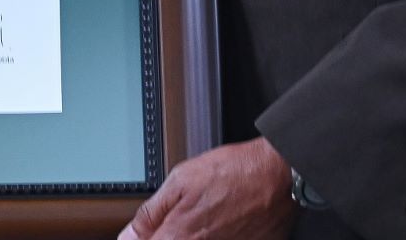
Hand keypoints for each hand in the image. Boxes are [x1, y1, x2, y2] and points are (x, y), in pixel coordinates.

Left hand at [118, 138, 295, 239]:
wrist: (277, 176)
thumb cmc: (233, 173)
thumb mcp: (180, 180)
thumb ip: (150, 214)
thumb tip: (129, 235)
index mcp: (180, 236)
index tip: (148, 233)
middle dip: (168, 236)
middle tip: (183, 220)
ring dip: (193, 235)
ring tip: (205, 217)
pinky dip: (217, 237)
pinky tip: (220, 224)